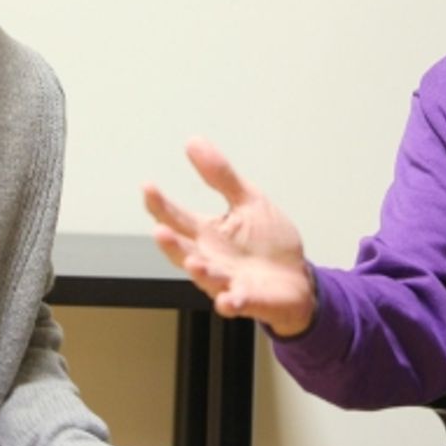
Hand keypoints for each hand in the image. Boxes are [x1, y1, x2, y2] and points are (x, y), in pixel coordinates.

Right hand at [143, 137, 316, 335]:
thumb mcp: (248, 201)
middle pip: (183, 250)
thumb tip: (194, 142)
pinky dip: (230, 302)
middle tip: (159, 230)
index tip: (148, 187)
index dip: (160, 205)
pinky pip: (237, 302)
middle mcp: (210, 259)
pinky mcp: (249, 299)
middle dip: (171, 243)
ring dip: (199, 271)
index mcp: (208, 234)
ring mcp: (227, 281)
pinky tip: (226, 300)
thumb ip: (221, 176)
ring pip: (207, 278)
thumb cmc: (268, 243)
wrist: (297, 278)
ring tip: (193, 262)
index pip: (177, 218)